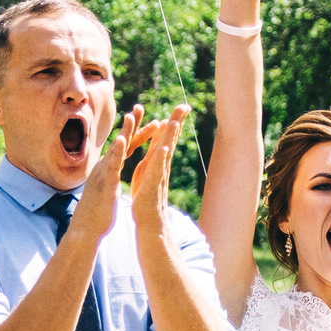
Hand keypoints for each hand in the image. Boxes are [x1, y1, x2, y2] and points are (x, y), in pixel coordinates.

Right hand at [70, 105, 142, 242]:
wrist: (86, 229)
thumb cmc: (98, 212)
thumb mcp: (106, 189)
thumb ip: (109, 177)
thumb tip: (112, 171)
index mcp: (109, 168)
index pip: (125, 147)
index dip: (136, 133)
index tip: (147, 120)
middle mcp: (105, 167)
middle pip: (121, 142)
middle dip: (131, 124)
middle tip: (141, 107)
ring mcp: (104, 173)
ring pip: (116, 149)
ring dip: (124, 132)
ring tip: (132, 116)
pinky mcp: (105, 183)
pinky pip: (112, 165)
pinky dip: (118, 151)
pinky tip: (124, 139)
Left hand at [130, 104, 187, 231]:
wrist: (149, 224)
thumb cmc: (146, 199)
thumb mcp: (147, 172)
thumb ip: (151, 157)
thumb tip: (157, 141)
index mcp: (157, 162)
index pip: (166, 138)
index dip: (173, 122)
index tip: (181, 107)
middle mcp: (161, 167)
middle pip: (169, 141)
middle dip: (176, 123)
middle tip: (184, 106)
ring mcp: (158, 177)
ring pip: (164, 153)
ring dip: (170, 137)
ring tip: (175, 122)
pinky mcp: (152, 187)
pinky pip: (156, 171)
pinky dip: (159, 159)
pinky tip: (163, 148)